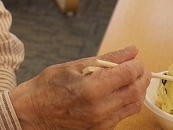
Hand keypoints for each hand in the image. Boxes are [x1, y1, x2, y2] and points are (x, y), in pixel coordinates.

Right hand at [9, 45, 149, 129]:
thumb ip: (107, 59)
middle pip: (136, 91)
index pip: (128, 74)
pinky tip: (119, 92)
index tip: (135, 59)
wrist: (30, 114)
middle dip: (142, 77)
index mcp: (92, 88)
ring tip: (131, 79)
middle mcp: (100, 108)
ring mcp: (101, 123)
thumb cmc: (47, 88)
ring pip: (133, 105)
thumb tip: (131, 50)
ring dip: (137, 90)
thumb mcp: (75, 66)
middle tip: (139, 68)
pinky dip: (127, 102)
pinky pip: (123, 115)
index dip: (136, 64)